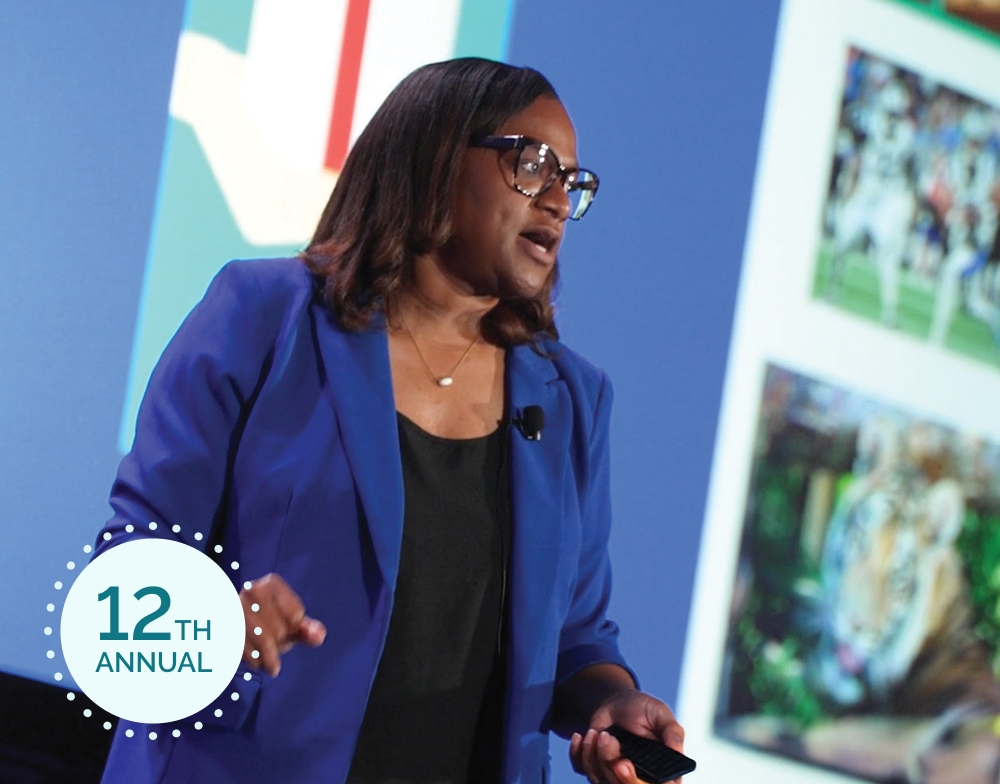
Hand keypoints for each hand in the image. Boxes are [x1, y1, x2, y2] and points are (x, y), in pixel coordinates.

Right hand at [239, 573, 325, 675]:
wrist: (229, 626)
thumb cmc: (267, 625)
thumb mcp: (290, 625)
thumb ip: (308, 630)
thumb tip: (318, 636)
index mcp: (271, 583)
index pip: (295, 616)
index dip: (294, 629)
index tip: (287, 628)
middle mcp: (251, 591)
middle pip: (279, 630)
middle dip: (280, 643)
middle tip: (274, 643)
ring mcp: (234, 608)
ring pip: (263, 642)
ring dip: (269, 658)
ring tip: (271, 665)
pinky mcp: (224, 627)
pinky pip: (246, 651)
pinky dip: (255, 661)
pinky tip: (256, 662)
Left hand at [569, 690, 684, 783]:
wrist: (618, 703)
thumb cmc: (643, 710)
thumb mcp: (661, 715)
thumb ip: (672, 732)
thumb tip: (678, 752)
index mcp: (660, 771)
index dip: (633, 781)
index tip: (622, 764)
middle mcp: (638, 778)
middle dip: (609, 762)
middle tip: (606, 738)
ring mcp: (614, 776)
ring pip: (599, 778)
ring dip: (593, 753)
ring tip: (598, 731)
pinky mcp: (596, 769)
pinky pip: (582, 769)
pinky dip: (578, 752)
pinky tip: (582, 736)